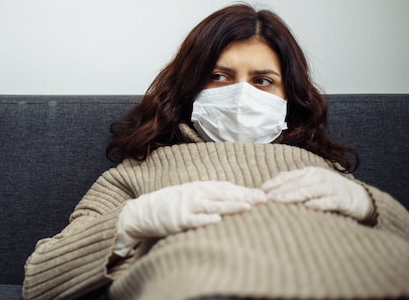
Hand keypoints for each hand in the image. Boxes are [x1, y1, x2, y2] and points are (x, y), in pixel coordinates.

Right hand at [113, 181, 266, 255]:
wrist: (143, 211)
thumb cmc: (170, 204)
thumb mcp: (190, 193)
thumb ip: (209, 192)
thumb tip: (232, 190)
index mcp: (200, 187)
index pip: (227, 188)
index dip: (245, 191)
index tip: (264, 194)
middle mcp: (195, 194)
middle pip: (224, 195)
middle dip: (245, 197)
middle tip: (264, 199)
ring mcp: (187, 206)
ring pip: (213, 205)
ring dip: (230, 206)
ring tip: (247, 207)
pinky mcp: (178, 219)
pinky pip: (194, 220)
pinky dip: (205, 220)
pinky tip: (217, 220)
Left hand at [262, 167, 373, 221]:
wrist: (360, 198)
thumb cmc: (331, 192)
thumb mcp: (313, 184)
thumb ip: (296, 183)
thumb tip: (273, 185)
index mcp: (310, 172)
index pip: (288, 176)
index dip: (274, 182)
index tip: (261, 189)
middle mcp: (319, 177)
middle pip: (295, 184)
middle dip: (279, 191)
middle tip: (265, 198)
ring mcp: (331, 188)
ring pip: (307, 192)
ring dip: (291, 196)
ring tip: (278, 201)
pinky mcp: (341, 199)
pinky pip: (327, 202)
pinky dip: (317, 204)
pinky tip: (306, 207)